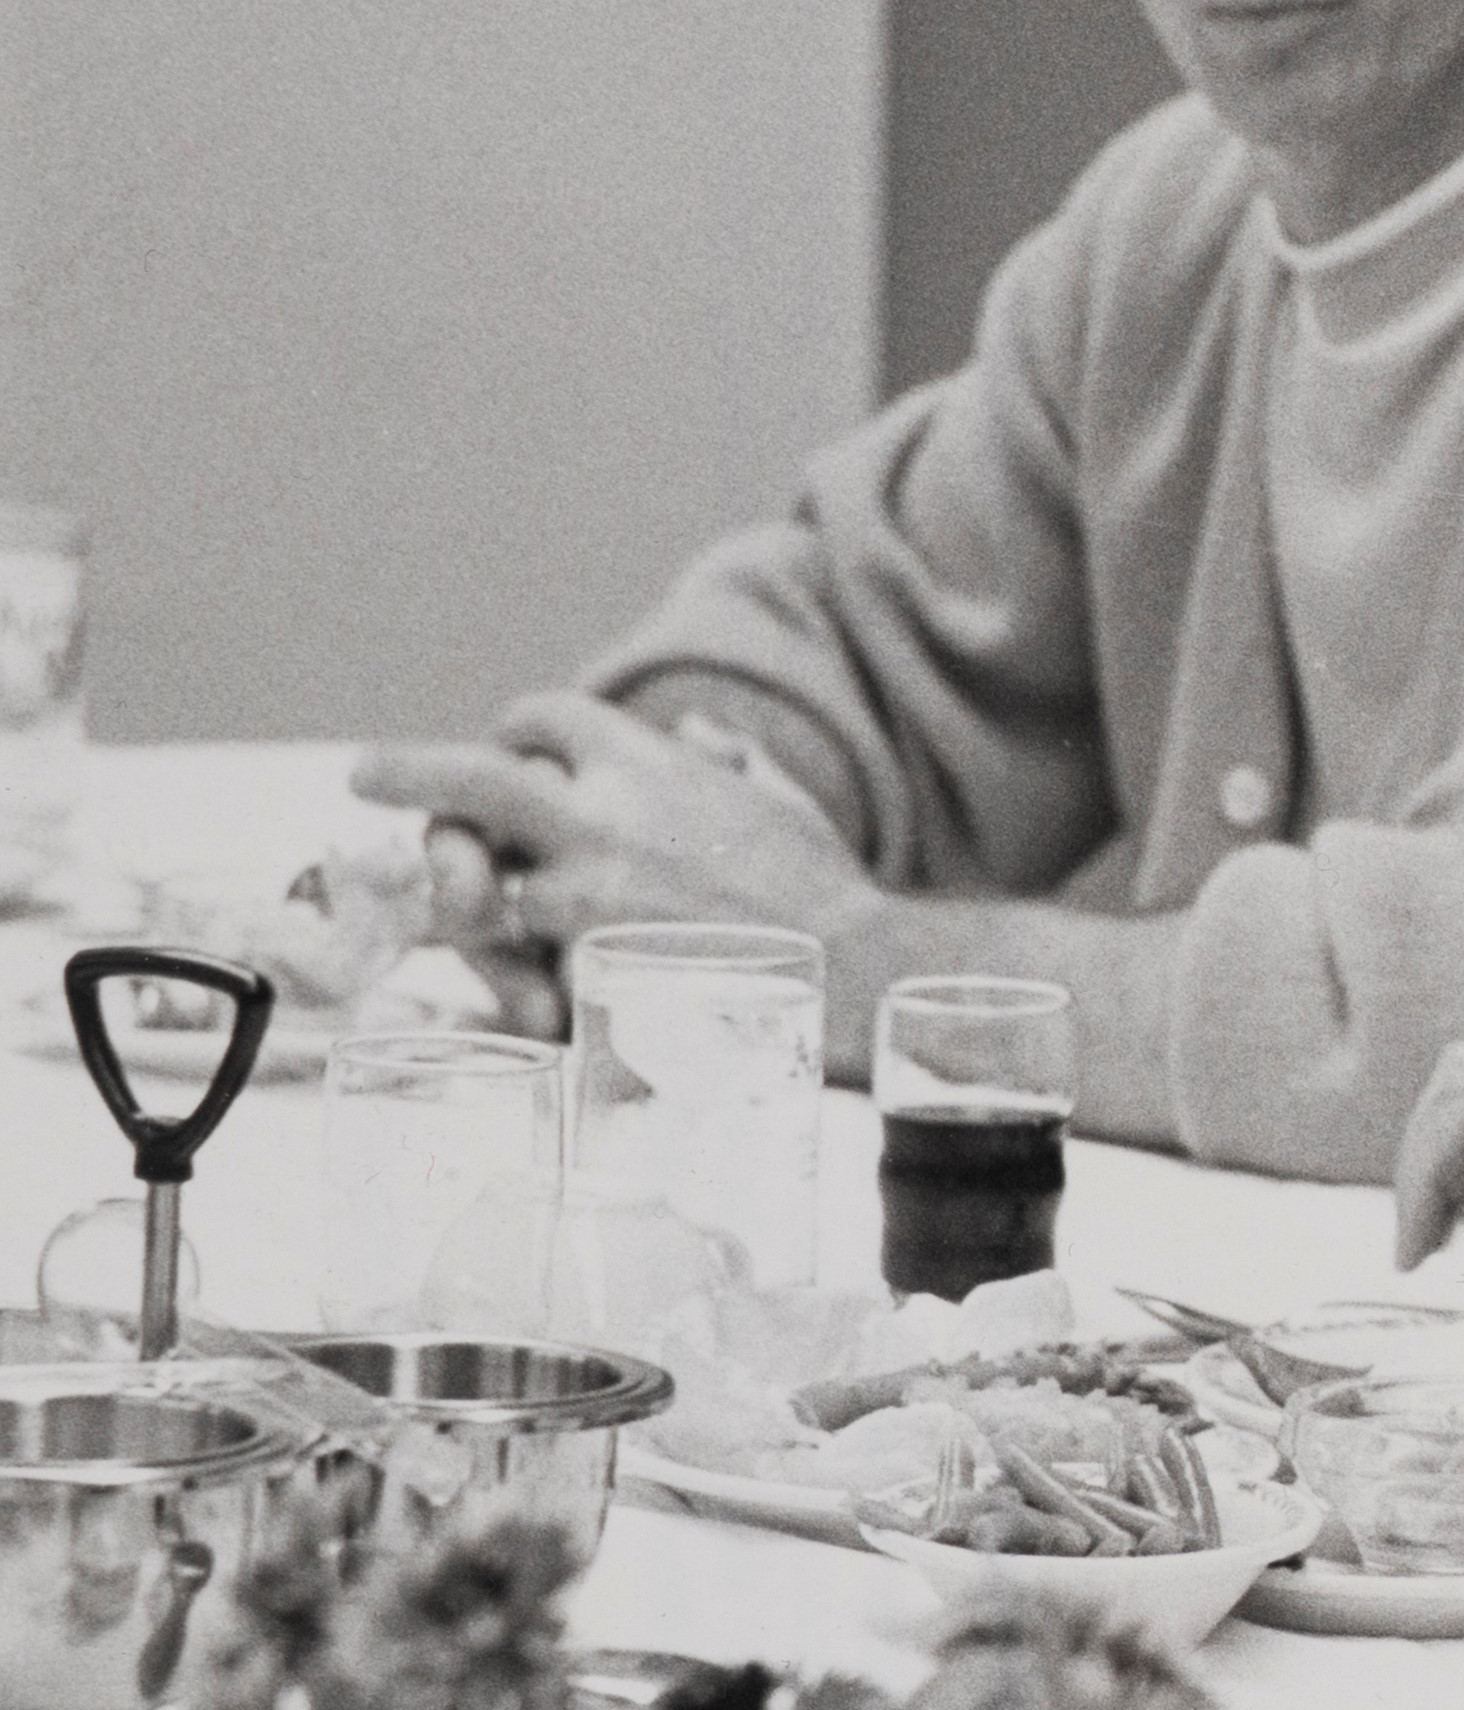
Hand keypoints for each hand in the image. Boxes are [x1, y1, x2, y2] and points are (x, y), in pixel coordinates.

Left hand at [355, 693, 877, 1001]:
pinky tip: (524, 991)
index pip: (543, 719)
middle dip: (407, 773)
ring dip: (464, 905)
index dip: (514, 733)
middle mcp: (598, 820)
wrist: (851, 971)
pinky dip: (516, 985)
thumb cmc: (821, 889)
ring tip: (451, 913)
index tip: (499, 752)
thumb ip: (728, 760)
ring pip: (472, 894)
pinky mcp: (577, 977)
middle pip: (468, 782)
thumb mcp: (778, 800)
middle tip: (367, 775)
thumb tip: (700, 736)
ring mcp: (579, 902)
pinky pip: (513, 977)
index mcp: (644, 765)